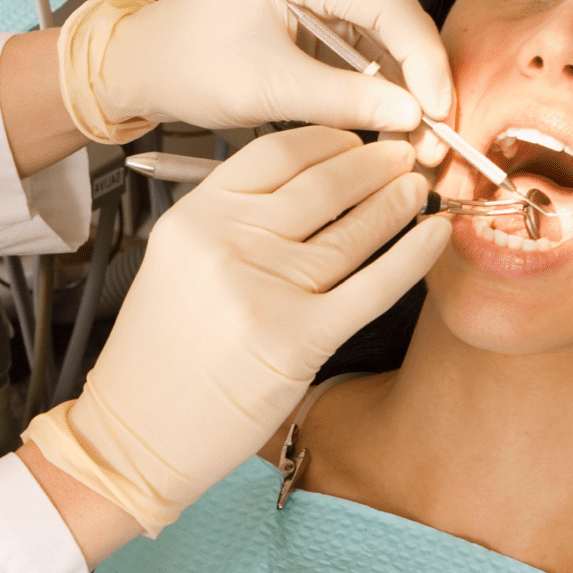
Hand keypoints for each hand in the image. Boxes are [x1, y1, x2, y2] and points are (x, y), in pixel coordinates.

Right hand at [23, 127, 450, 536]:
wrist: (137, 436)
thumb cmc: (160, 361)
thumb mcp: (179, 268)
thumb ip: (231, 226)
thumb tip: (310, 191)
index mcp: (194, 218)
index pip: (276, 154)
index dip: (330, 140)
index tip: (358, 136)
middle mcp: (227, 244)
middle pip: (322, 184)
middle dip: (373, 164)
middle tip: (403, 153)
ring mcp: (264, 290)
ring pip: (351, 232)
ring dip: (397, 202)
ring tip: (419, 187)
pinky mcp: (298, 339)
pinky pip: (371, 286)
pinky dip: (411, 257)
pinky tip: (435, 234)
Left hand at [86, 0, 454, 151]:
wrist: (147, 67)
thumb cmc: (186, 61)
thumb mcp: (268, 86)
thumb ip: (343, 100)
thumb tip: (408, 114)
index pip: (391, 6)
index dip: (424, 60)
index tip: (438, 108)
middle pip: (399, 25)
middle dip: (422, 84)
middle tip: (437, 136)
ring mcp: (323, 0)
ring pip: (389, 48)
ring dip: (406, 97)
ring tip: (417, 144)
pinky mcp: (322, 29)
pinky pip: (368, 63)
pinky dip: (382, 99)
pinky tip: (392, 131)